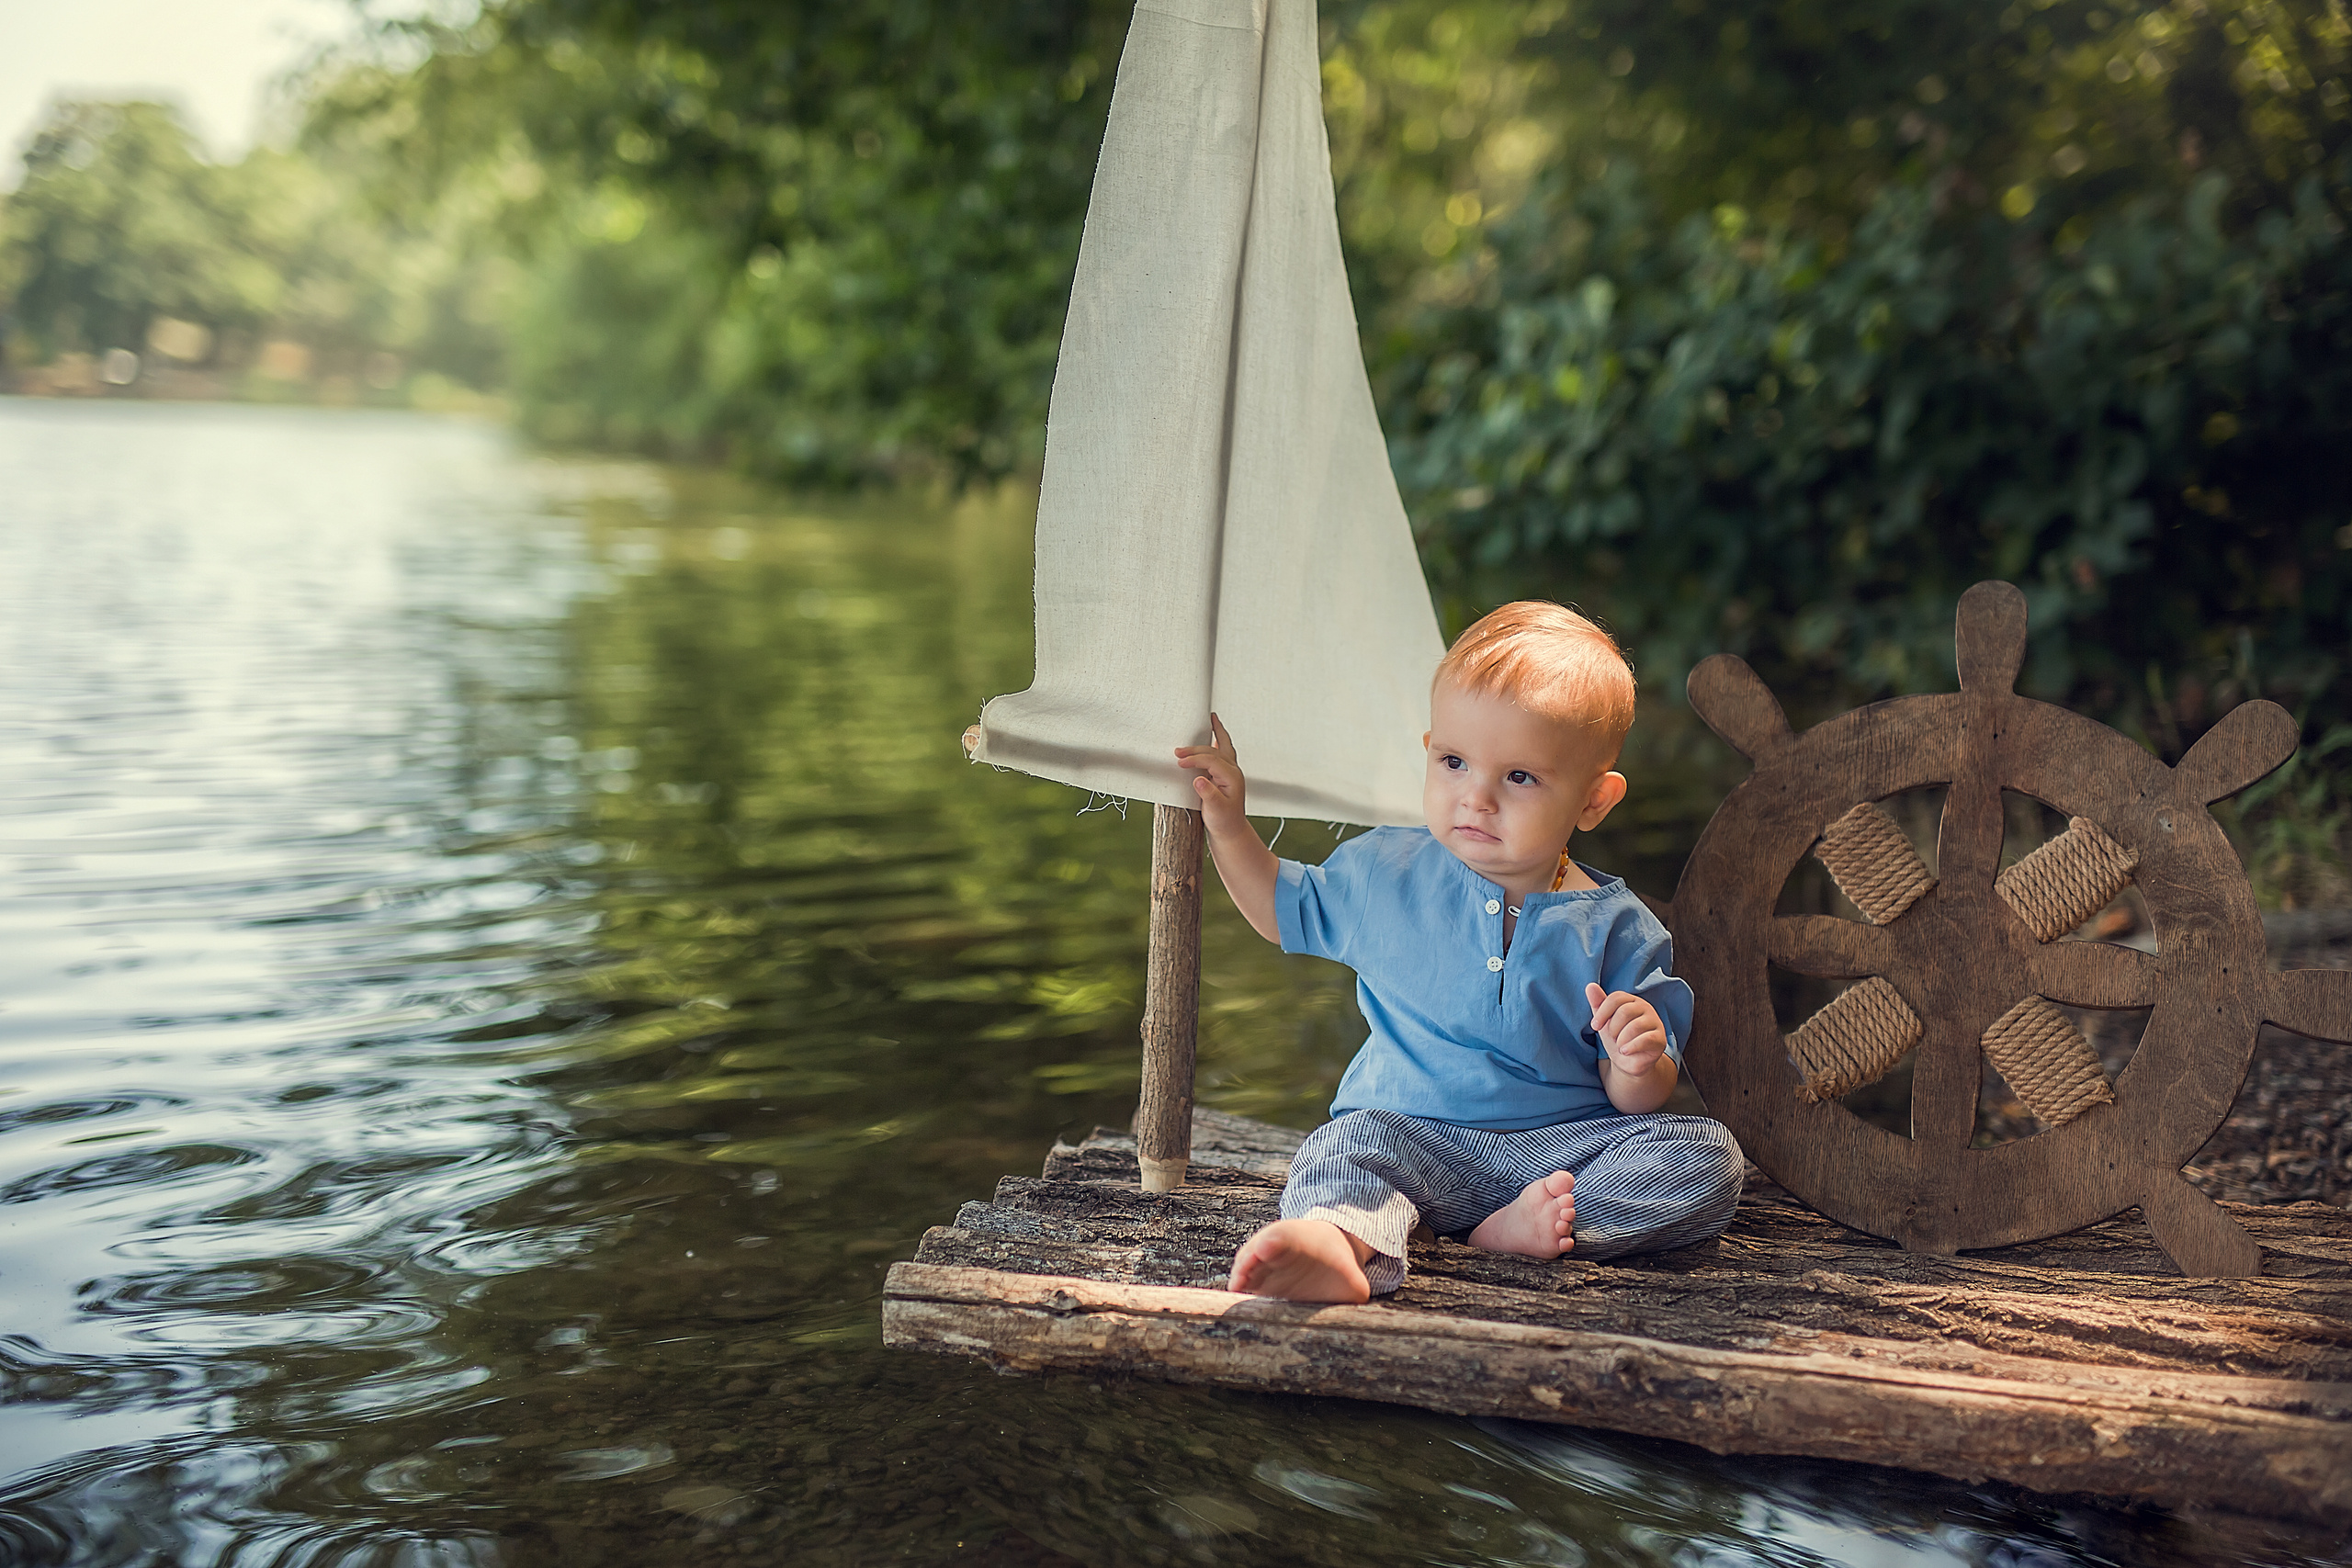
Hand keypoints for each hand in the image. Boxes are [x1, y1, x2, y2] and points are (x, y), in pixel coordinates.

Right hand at [1175, 713, 1249, 839]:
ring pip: (1224, 746)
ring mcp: (1231, 771)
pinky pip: (1223, 751)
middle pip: (1214, 751)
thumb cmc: (1224, 821)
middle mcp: (1233, 771)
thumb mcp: (1216, 810)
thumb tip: (1198, 780)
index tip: (1179, 762)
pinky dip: (1218, 740)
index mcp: (1232, 777)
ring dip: (1215, 732)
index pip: (1212, 760)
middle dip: (1196, 748)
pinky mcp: (1225, 774)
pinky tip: (1213, 734)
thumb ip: (1208, 794)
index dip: (1194, 759)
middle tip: (1177, 751)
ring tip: (1210, 719)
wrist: (1231, 831)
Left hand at [1585, 983, 1667, 1078]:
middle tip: (1613, 1038)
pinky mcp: (1660, 1039)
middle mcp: (1646, 1008)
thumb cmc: (1617, 1037)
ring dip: (1621, 1039)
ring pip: (1635, 1026)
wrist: (1628, 1061)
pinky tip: (1625, 1051)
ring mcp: (1655, 1023)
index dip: (1603, 1012)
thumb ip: (1598, 1003)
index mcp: (1631, 1001)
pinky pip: (1646, 1039)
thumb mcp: (1604, 1021)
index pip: (1616, 998)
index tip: (1594, 1026)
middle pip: (1625, 1011)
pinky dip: (1631, 1047)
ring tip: (1620, 1046)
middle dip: (1613, 1028)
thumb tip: (1590, 986)